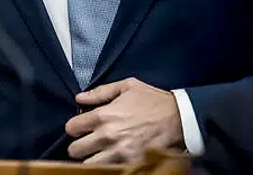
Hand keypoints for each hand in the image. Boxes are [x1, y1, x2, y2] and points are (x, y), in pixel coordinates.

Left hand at [64, 77, 182, 163]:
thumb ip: (100, 92)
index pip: (71, 128)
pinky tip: (112, 161)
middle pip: (75, 151)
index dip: (74, 128)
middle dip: (79, 147)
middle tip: (88, 145)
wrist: (180, 119)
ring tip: (98, 155)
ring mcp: (119, 154)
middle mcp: (107, 136)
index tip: (81, 129)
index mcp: (103, 116)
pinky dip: (107, 167)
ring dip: (92, 160)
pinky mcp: (132, 165)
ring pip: (89, 165)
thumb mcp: (127, 87)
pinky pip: (110, 171)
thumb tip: (79, 98)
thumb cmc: (153, 101)